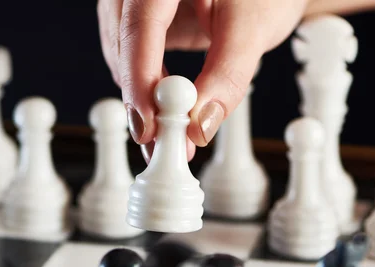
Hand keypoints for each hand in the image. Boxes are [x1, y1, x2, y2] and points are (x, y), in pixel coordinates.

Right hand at [98, 0, 308, 161]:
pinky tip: (167, 110)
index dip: (140, 79)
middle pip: (123, 43)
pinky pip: (129, 57)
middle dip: (140, 98)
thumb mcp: (253, 29)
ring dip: (142, 98)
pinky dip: (147, 88)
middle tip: (161, 144)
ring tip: (171, 134)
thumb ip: (227, 75)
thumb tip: (198, 125)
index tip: (150, 126)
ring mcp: (134, 1)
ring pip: (121, 55)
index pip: (140, 24)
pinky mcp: (137, 19)